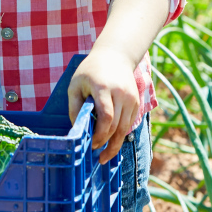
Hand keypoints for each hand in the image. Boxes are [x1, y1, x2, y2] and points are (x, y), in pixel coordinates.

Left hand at [68, 47, 139, 163]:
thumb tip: (78, 130)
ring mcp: (131, 98)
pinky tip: (112, 142)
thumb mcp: (75, 85)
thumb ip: (75, 107)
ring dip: (115, 144)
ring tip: (105, 156)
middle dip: (106, 143)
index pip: (106, 117)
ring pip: (125, 128)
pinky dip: (121, 134)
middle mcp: (121, 93)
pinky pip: (129, 123)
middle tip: (96, 154)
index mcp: (103, 87)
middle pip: (117, 126)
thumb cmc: (90, 71)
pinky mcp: (136, 102)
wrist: (115, 55)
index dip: (99, 135)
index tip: (91, 145)